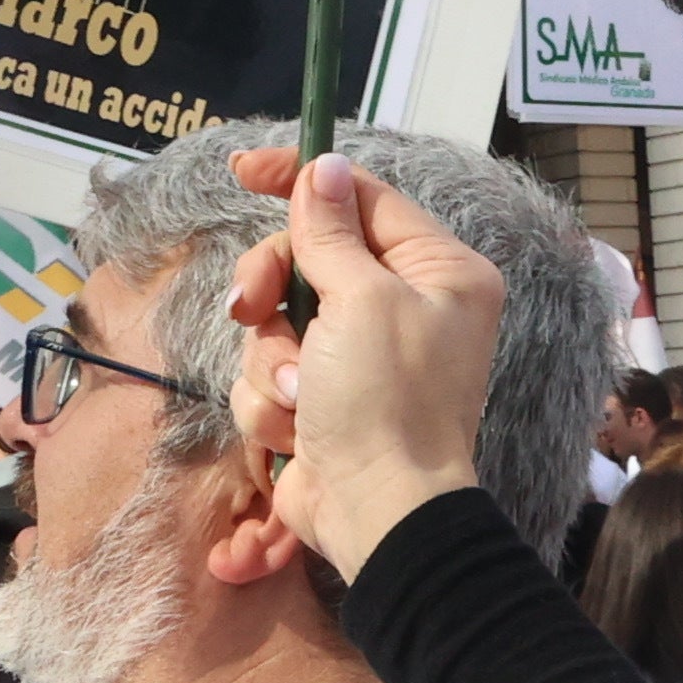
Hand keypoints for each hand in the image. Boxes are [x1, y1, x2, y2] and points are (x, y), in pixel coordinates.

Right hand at [223, 144, 502, 582]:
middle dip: (272, 288)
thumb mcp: (360, 300)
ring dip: (273, 358)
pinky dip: (272, 400)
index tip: (244, 169)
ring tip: (298, 396)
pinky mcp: (324, 398)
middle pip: (308, 257)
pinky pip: (272, 371)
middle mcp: (405, 306)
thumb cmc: (387, 402)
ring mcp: (360, 356)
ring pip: (278, 320)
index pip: (363, 197)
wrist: (379, 515)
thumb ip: (330, 232)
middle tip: (251, 307)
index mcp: (438, 272)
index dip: (303, 179)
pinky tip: (295, 429)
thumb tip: (325, 167)